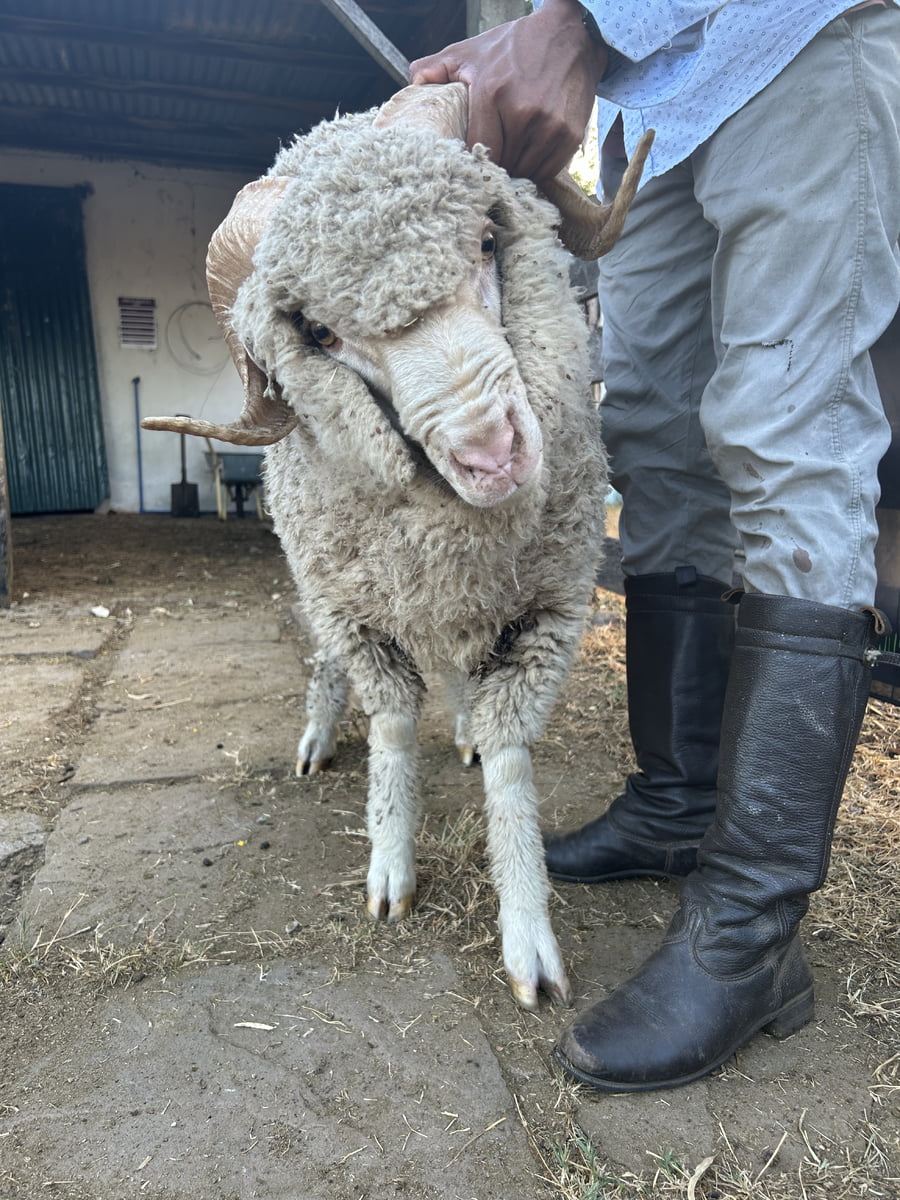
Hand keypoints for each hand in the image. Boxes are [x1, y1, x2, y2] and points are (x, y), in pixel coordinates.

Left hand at [409, 0, 607, 182]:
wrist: (569, 36)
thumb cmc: (515, 46)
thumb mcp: (471, 51)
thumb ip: (436, 66)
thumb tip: (412, 83)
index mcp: (492, 93)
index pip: (477, 149)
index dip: (473, 159)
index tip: (471, 160)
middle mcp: (522, 112)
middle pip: (501, 163)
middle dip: (494, 165)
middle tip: (492, 160)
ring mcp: (548, 126)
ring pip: (523, 171)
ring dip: (515, 170)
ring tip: (511, 156)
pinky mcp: (568, 135)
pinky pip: (546, 171)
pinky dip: (536, 169)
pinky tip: (530, 154)